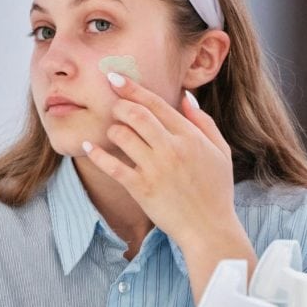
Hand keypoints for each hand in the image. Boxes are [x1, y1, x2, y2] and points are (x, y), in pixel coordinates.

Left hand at [82, 74, 256, 301]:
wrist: (209, 228)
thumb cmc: (216, 190)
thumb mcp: (220, 151)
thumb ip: (203, 122)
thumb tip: (185, 97)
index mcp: (190, 136)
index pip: (156, 103)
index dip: (133, 88)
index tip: (115, 78)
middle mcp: (171, 148)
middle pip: (136, 114)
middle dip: (119, 105)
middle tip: (114, 106)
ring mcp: (155, 169)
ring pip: (122, 136)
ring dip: (112, 130)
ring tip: (113, 132)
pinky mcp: (140, 188)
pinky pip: (112, 166)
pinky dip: (96, 154)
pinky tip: (86, 146)